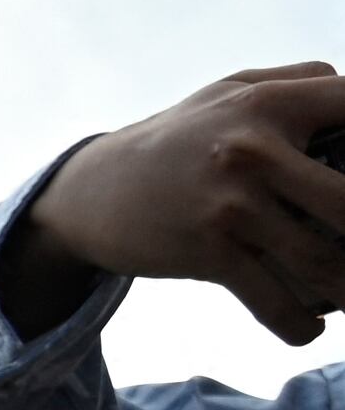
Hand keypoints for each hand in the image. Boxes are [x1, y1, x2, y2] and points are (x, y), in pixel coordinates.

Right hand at [12, 65, 344, 344]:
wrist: (89, 191)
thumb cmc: (177, 138)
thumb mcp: (230, 91)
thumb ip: (298, 81)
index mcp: (270, 101)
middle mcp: (253, 149)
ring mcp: (230, 205)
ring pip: (320, 260)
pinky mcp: (209, 251)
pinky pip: (271, 298)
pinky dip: (299, 325)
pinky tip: (310, 328)